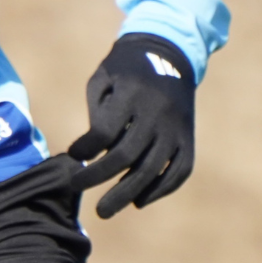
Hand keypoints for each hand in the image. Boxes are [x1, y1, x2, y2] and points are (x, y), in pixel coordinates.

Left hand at [68, 34, 194, 217]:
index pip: (105, 130)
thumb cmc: (125, 69)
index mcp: (131, 93)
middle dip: (99, 177)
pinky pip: (179, 172)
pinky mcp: (189, 139)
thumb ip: (96, 111)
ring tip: (104, 209)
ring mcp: (176, 128)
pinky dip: (160, 190)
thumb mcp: (103, 77)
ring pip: (152, 169)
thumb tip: (93, 153)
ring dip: (126, 193)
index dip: (86, 147)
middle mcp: (157, 112)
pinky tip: (138, 201)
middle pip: (127, 154)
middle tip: (78, 189)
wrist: (169, 54)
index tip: (72, 156)